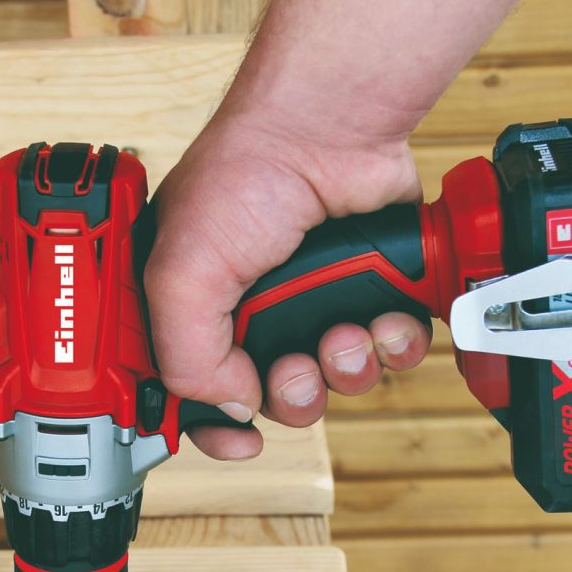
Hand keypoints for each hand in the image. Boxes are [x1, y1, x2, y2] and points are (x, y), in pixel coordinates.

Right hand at [144, 112, 431, 459]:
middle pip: (272, 399)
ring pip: (337, 382)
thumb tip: (229, 406)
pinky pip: (390, 352)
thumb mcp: (179, 274)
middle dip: (293, 394)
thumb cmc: (241, 178)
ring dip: (347, 366)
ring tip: (345, 330)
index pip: (189, 394)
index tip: (239, 443)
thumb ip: (186, 356)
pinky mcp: (370, 292)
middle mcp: (250, 312)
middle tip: (298, 367)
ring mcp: (313, 303)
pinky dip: (393, 343)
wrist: (327, 129)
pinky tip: (383, 316)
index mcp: (189, 310)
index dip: (212, 429)